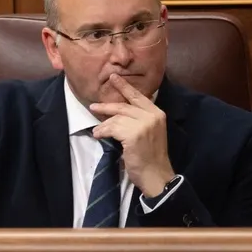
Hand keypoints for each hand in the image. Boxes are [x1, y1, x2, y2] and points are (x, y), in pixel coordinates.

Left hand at [90, 75, 174, 196]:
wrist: (156, 174)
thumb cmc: (151, 156)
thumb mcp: (150, 132)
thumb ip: (140, 119)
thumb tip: (119, 111)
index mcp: (158, 114)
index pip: (139, 97)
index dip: (125, 87)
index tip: (114, 77)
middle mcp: (152, 116)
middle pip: (124, 106)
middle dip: (107, 106)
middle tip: (94, 106)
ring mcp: (143, 125)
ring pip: (116, 118)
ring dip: (104, 125)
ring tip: (98, 131)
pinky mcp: (133, 135)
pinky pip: (112, 128)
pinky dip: (102, 131)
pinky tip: (98, 135)